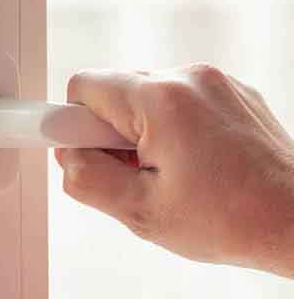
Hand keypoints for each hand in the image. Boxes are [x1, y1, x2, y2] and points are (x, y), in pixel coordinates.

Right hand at [55, 64, 293, 276]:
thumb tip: (67, 158)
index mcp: (162, 101)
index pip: (84, 87)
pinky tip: (189, 166)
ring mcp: (215, 82)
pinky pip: (178, 101)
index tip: (71, 151)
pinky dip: (169, 130)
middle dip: (107, 134)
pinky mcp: (231, 93)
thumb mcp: (141, 212)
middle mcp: (189, 78)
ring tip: (165, 174)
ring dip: (138, 134)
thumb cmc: (230, 220)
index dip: (68, 125)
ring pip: (145, 97)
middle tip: (130, 175)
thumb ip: (88, 180)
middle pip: (114, 90)